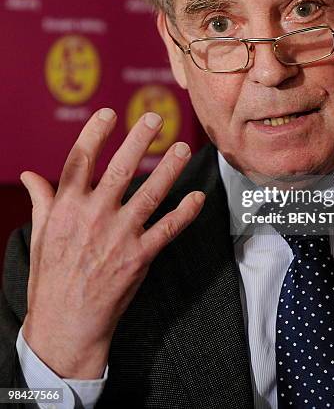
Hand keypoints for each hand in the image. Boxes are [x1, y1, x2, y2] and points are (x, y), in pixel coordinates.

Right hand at [20, 108, 203, 378]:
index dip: (95, 134)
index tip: (109, 113)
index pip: (80, 161)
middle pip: (120, 170)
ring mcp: (118, 236)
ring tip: (182, 147)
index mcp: (67, 208)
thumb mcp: (42, 235)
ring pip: (150, 194)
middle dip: (139, 141)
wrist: (65, 324)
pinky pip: (167, 229)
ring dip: (169, 169)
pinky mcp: (139, 256)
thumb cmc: (51, 277)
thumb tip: (30, 175)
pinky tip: (197, 198)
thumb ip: (43, 200)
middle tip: (154, 118)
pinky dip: (184, 213)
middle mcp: (93, 216)